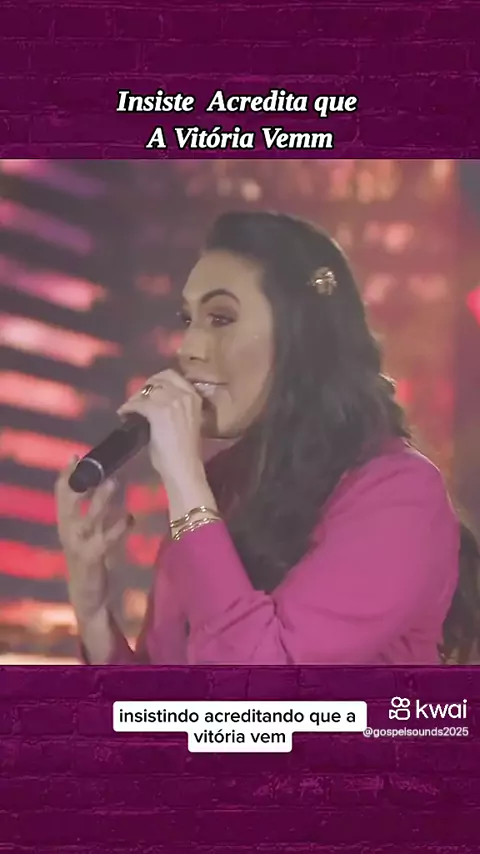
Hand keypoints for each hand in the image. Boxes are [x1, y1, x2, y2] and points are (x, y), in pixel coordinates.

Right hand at [55, 458, 132, 616]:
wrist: (87, 596)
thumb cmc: (91, 557)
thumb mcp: (89, 531)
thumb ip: (94, 509)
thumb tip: (107, 480)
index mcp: (66, 523)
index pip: (61, 495)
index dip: (66, 476)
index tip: (75, 456)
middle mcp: (68, 532)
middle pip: (69, 503)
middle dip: (80, 484)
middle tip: (94, 466)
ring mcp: (79, 545)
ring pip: (88, 519)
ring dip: (100, 501)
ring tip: (113, 482)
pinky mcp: (92, 559)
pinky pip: (105, 540)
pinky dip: (117, 528)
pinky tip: (130, 518)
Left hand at [118, 369, 203, 487]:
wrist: (184, 466)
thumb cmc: (185, 451)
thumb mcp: (185, 421)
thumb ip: (175, 408)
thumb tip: (155, 404)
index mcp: (194, 395)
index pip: (172, 375)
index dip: (157, 381)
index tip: (148, 392)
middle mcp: (185, 393)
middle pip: (158, 379)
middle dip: (145, 389)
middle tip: (137, 400)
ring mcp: (171, 400)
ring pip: (146, 391)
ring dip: (135, 399)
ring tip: (129, 409)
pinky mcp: (157, 410)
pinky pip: (137, 404)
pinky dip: (127, 408)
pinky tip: (123, 414)